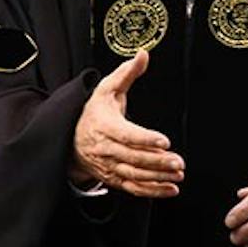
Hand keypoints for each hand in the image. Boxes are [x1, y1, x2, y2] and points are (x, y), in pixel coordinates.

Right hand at [70, 51, 183, 196]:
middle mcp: (105, 148)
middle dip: (157, 161)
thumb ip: (126, 73)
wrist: (69, 137)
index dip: (145, 139)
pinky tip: (171, 189)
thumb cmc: (93, 111)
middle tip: (178, 162)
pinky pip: (133, 188)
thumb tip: (143, 55)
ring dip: (158, 177)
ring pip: (134, 175)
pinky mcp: (112, 178)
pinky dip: (152, 191)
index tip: (164, 140)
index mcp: (104, 125)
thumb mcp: (106, 89)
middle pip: (132, 157)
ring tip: (178, 175)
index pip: (126, 134)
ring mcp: (108, 166)